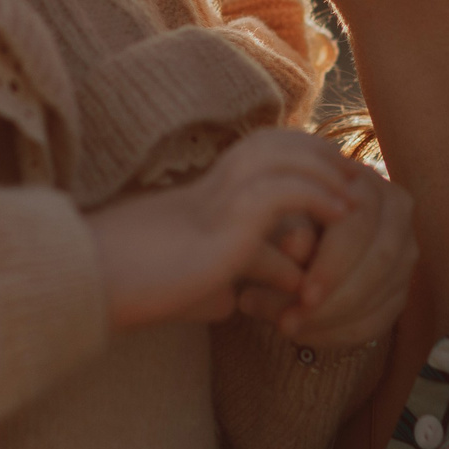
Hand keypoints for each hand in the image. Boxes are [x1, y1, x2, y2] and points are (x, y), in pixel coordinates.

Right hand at [86, 129, 358, 331]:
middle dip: (321, 156)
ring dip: (325, 172)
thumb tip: (229, 305)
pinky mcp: (222, 219)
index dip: (301, 158)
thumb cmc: (133, 286)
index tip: (335, 180)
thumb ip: (212, 286)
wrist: (93, 280)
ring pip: (284, 158)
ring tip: (354, 195)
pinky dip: (315, 196)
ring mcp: (217, 196)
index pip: (262, 151)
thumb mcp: (182, 284)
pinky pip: (281, 192)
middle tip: (356, 176)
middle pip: (278, 144)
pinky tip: (338, 214)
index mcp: (204, 189)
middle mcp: (213, 183)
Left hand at [240, 163, 414, 348]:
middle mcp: (397, 214)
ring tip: (285, 328)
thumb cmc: (280, 215)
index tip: (303, 296)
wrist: (289, 230)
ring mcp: (404, 252)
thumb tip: (295, 246)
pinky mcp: (400, 286)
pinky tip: (303, 335)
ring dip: (332, 321)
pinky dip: (340, 334)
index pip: (362, 224)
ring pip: (383, 296)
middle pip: (380, 262)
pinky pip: (379, 319)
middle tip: (289, 323)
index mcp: (366, 184)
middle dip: (335, 300)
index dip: (335, 264)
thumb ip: (287, 227)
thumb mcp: (277, 217)